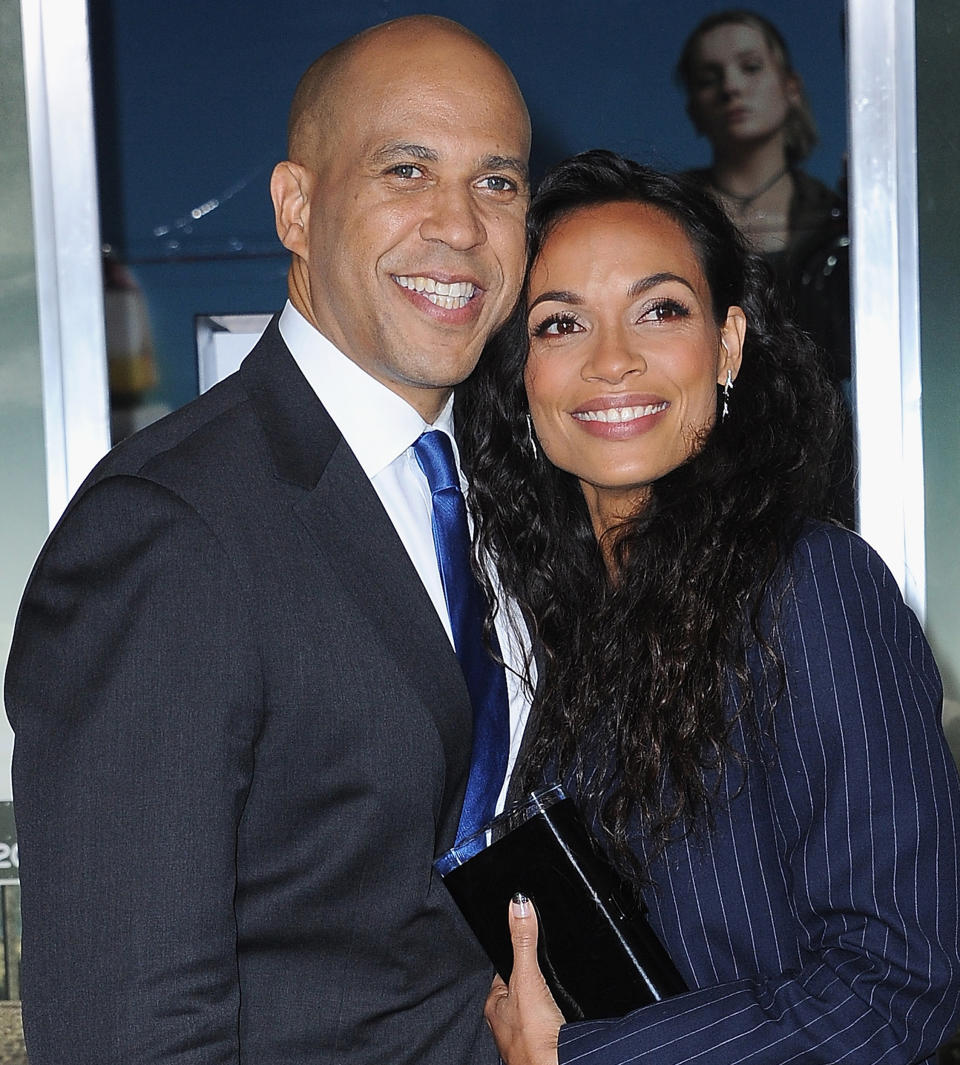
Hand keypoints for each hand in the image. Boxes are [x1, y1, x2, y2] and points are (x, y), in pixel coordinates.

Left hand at [484, 894, 564, 1064]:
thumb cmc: (534, 1039)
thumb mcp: (527, 979)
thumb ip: (523, 941)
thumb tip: (518, 904)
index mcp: (494, 1005)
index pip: (502, 971)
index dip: (515, 956)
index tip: (524, 942)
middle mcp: (505, 1023)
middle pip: (519, 989)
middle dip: (532, 981)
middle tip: (544, 972)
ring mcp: (524, 1037)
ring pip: (533, 1008)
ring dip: (544, 1001)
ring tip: (554, 994)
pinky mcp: (545, 1046)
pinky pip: (549, 1023)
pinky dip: (555, 1016)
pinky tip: (561, 1016)